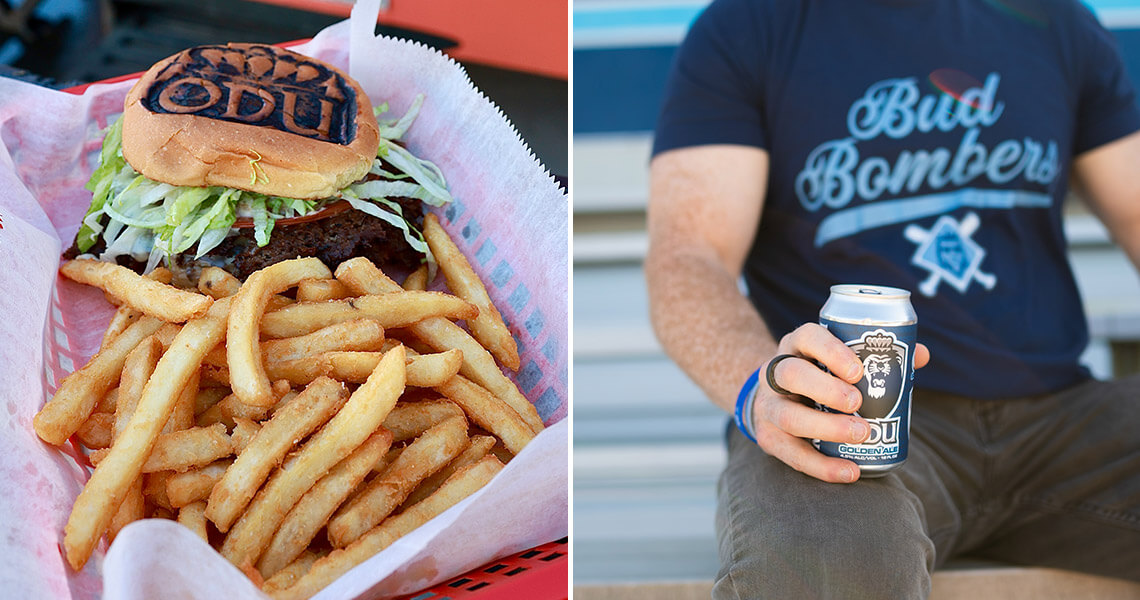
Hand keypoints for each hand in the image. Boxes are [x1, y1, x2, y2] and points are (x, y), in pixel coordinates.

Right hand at [749, 324, 929, 482]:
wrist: (776, 400)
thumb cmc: (819, 377)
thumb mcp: (837, 360)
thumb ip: (877, 356)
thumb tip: (921, 355)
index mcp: (797, 347)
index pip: (807, 337)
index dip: (831, 351)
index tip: (858, 371)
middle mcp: (775, 373)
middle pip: (791, 374)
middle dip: (826, 389)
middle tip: (858, 403)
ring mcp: (769, 406)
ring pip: (789, 416)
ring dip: (826, 427)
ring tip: (861, 434)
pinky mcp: (768, 437)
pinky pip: (791, 454)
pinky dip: (822, 466)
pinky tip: (849, 471)